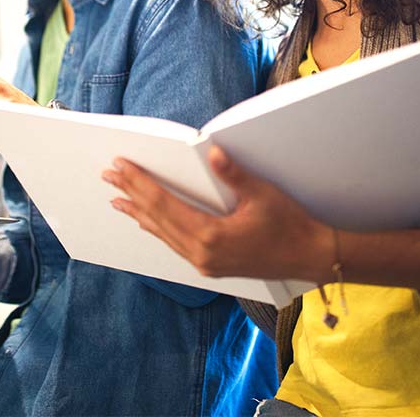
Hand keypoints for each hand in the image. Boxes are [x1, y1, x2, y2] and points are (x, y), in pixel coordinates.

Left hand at [103, 146, 334, 282]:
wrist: (310, 257)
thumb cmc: (290, 224)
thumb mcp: (263, 194)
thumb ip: (234, 174)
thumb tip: (212, 152)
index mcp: (211, 236)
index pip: (164, 204)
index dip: (140, 183)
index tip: (121, 166)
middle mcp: (202, 254)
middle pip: (157, 219)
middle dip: (132, 195)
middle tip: (108, 176)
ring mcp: (205, 263)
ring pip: (162, 234)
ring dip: (139, 213)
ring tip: (117, 200)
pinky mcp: (211, 266)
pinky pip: (174, 244)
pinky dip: (157, 228)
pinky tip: (147, 221)